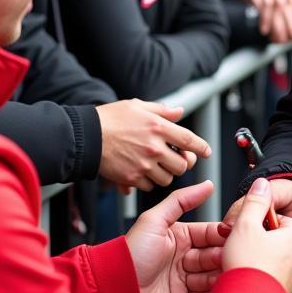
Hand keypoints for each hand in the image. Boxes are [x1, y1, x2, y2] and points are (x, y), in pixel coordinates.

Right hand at [95, 100, 210, 192]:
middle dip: (181, 164)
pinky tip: (141, 172)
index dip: (201, 147)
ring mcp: (143, 164)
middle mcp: (154, 147)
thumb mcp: (138, 106)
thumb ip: (162, 110)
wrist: (85, 137)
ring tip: (155, 166)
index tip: (206, 152)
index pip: (189, 140)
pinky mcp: (131, 178)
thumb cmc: (110, 118)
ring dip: (165, 174)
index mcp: (158, 127)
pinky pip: (149, 187)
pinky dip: (149, 182)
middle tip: (174, 160)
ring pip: (167, 179)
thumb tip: (179, 111)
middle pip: (182, 165)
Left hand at [125, 180, 228, 292]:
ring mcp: (184, 281)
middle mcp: (184, 258)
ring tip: (225, 276)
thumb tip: (207, 184)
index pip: (209, 233)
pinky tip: (219, 291)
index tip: (236, 236)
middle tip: (229, 258)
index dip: (222, 235)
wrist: (115, 291)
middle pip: (213, 256)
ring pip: (211, 277)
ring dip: (219, 276)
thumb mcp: (155, 220)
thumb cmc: (130, 254)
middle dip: (222, 257)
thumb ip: (181, 200)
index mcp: (180, 237)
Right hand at [222, 178, 291, 292]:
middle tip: (239, 245)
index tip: (247, 226)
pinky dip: (257, 280)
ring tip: (238, 265)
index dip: (261, 220)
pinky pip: (268, 283)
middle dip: (257, 242)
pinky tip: (242, 282)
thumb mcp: (246, 225)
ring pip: (272, 264)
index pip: (281, 220)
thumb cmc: (247, 266)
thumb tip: (262, 184)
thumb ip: (255, 202)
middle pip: (276, 242)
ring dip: (257, 263)